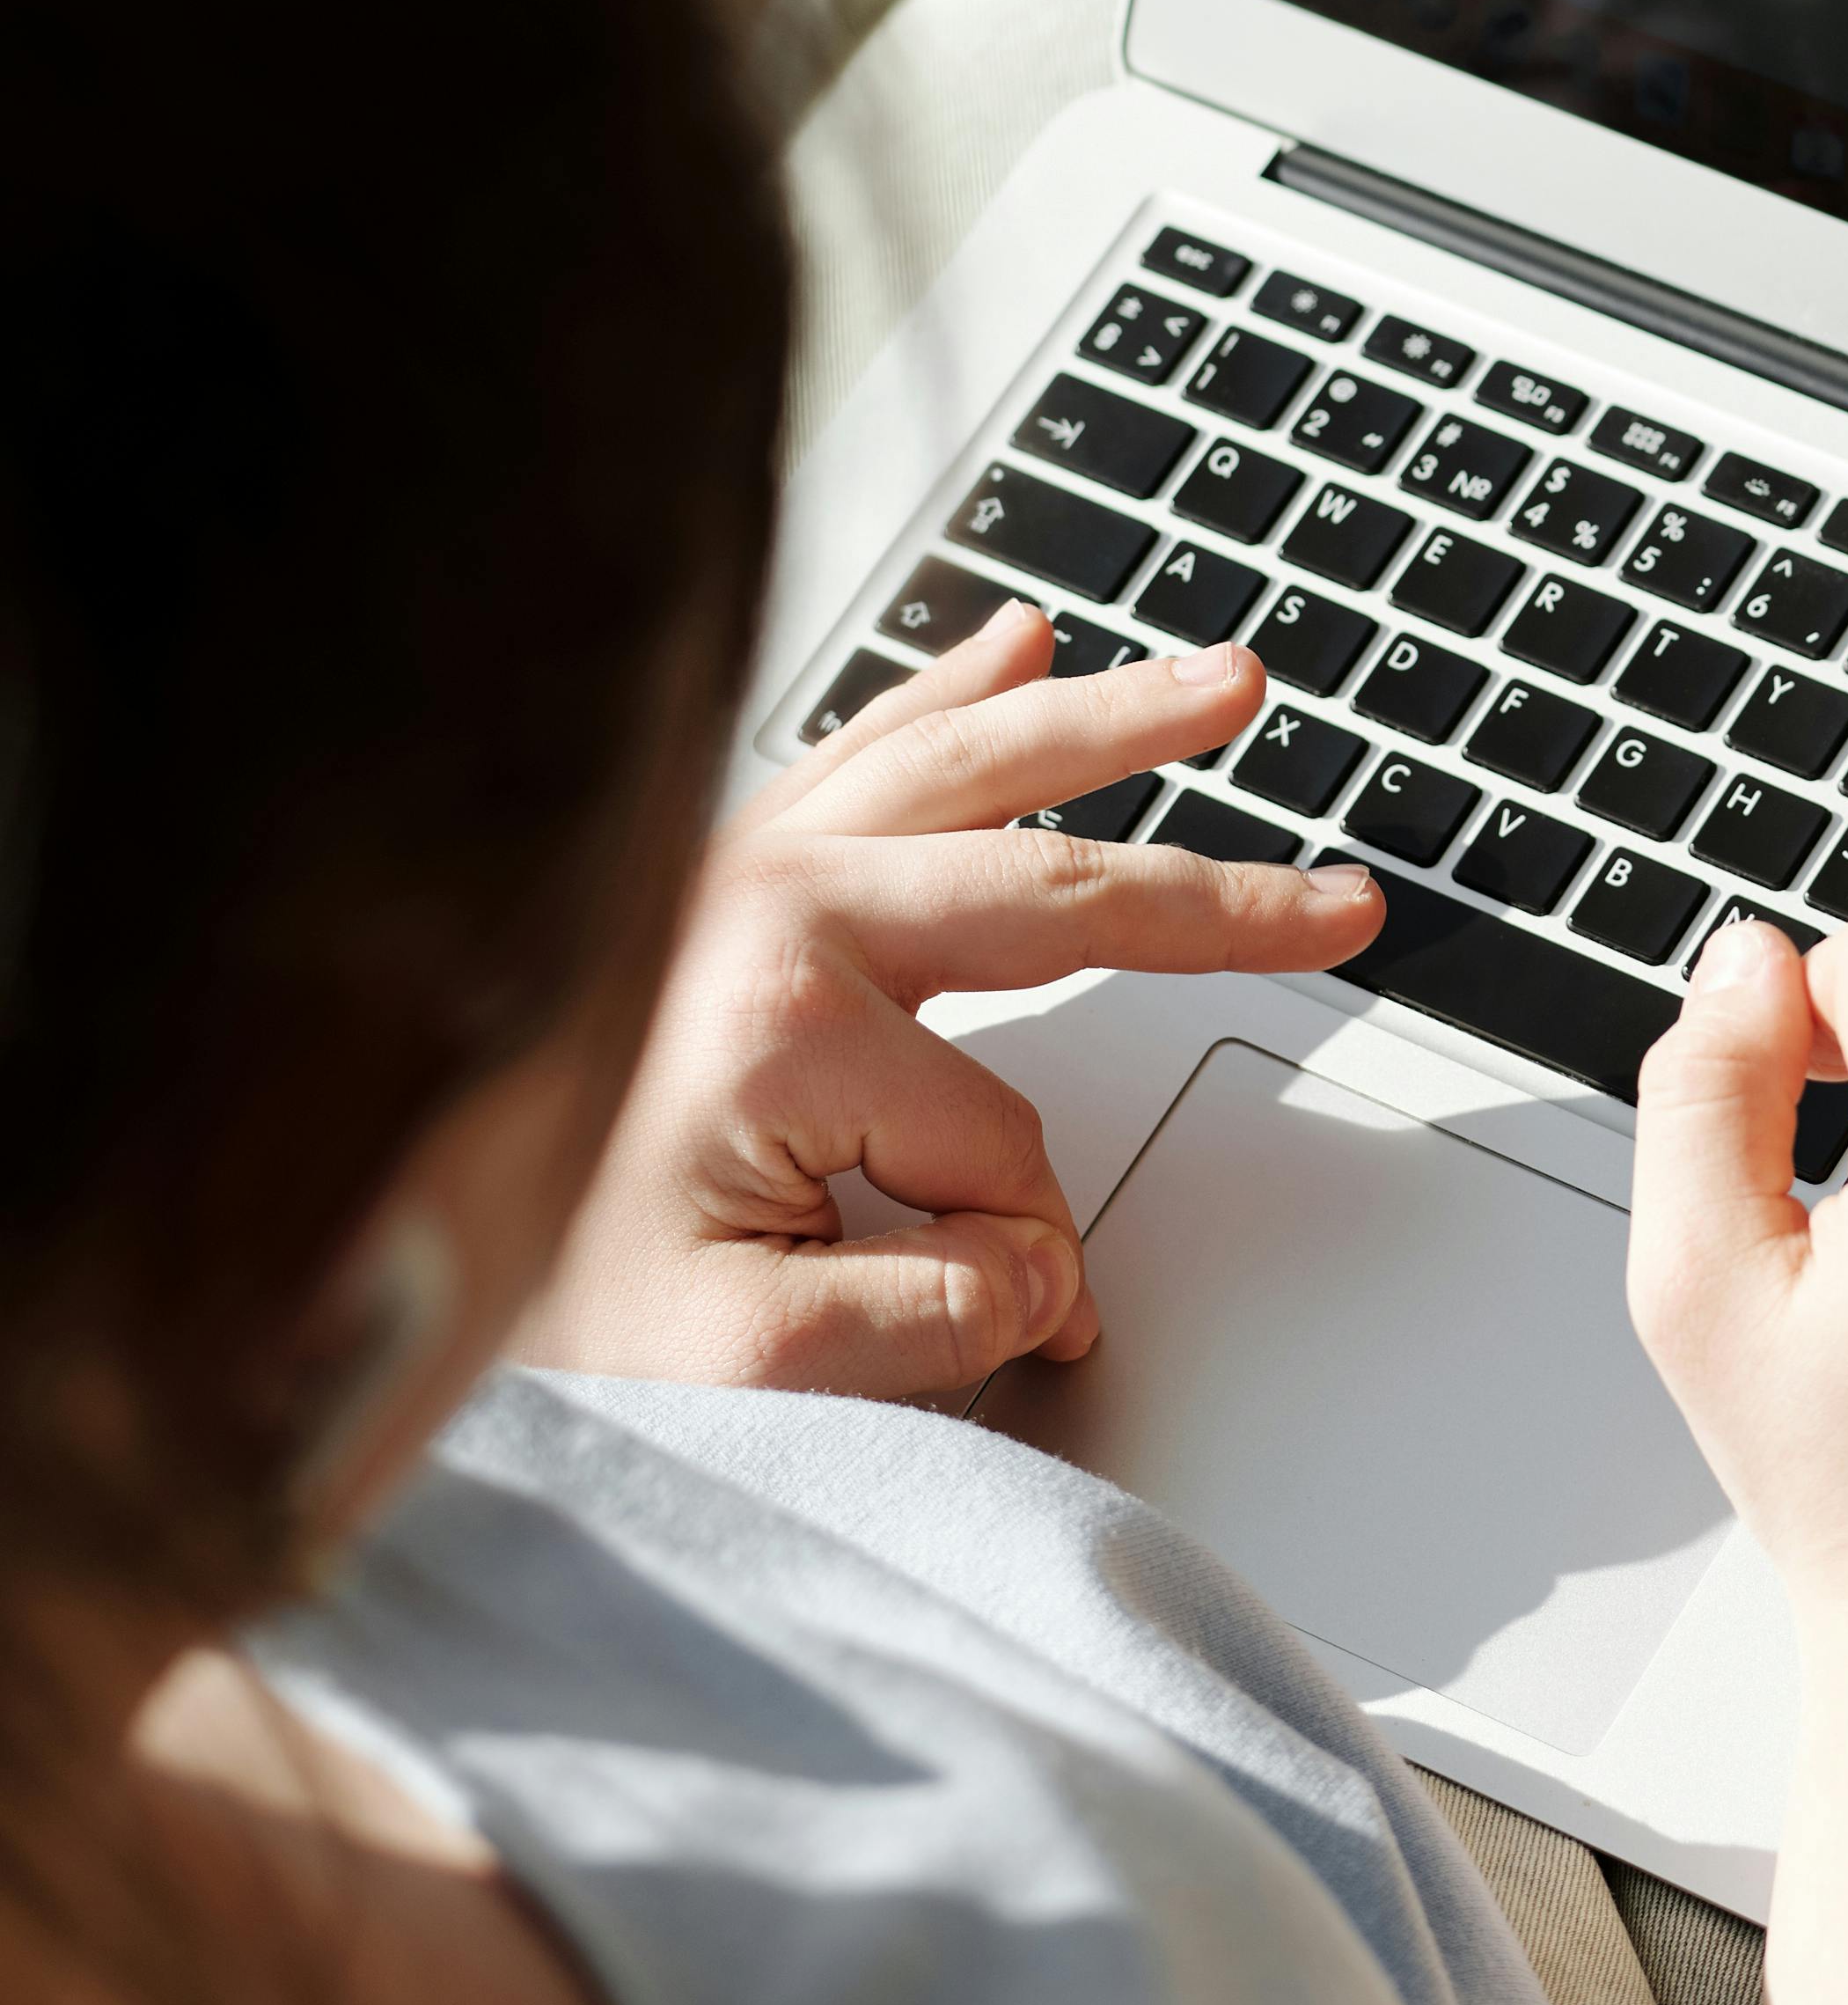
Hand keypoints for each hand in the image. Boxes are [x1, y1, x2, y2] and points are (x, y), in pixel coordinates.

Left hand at [516, 605, 1385, 1403]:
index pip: (1004, 1144)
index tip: (1022, 1324)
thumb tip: (1048, 1277)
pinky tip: (1016, 640)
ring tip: (1227, 681)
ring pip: (967, 766)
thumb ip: (923, 1325)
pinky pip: (859, 747)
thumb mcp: (735, 1364)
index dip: (1028, 1252)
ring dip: (1108, 721)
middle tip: (1338, 902)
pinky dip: (949, 690)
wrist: (351, 1269)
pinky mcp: (708, 869)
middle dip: (1210, 898)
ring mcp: (731, 869)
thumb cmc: (509, 1311)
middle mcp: (763, 906)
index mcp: (780, 1014)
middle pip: (1042, 885)